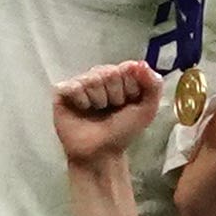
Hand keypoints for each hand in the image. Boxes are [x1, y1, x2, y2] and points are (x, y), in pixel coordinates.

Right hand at [51, 61, 159, 176]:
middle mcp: (100, 76)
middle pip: (110, 72)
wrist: (101, 152)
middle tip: (111, 109)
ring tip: (97, 111)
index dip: (131, 88)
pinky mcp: (62, 92)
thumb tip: (141, 63)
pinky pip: (74, 86)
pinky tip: (82, 109)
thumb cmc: (123, 130)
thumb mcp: (147, 109)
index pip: (128, 67)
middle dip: (115, 95)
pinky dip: (81, 101)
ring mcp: (81, 82)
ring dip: (99, 100)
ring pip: (93, 79)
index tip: (130, 102)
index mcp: (121, 77)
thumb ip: (153, 84)